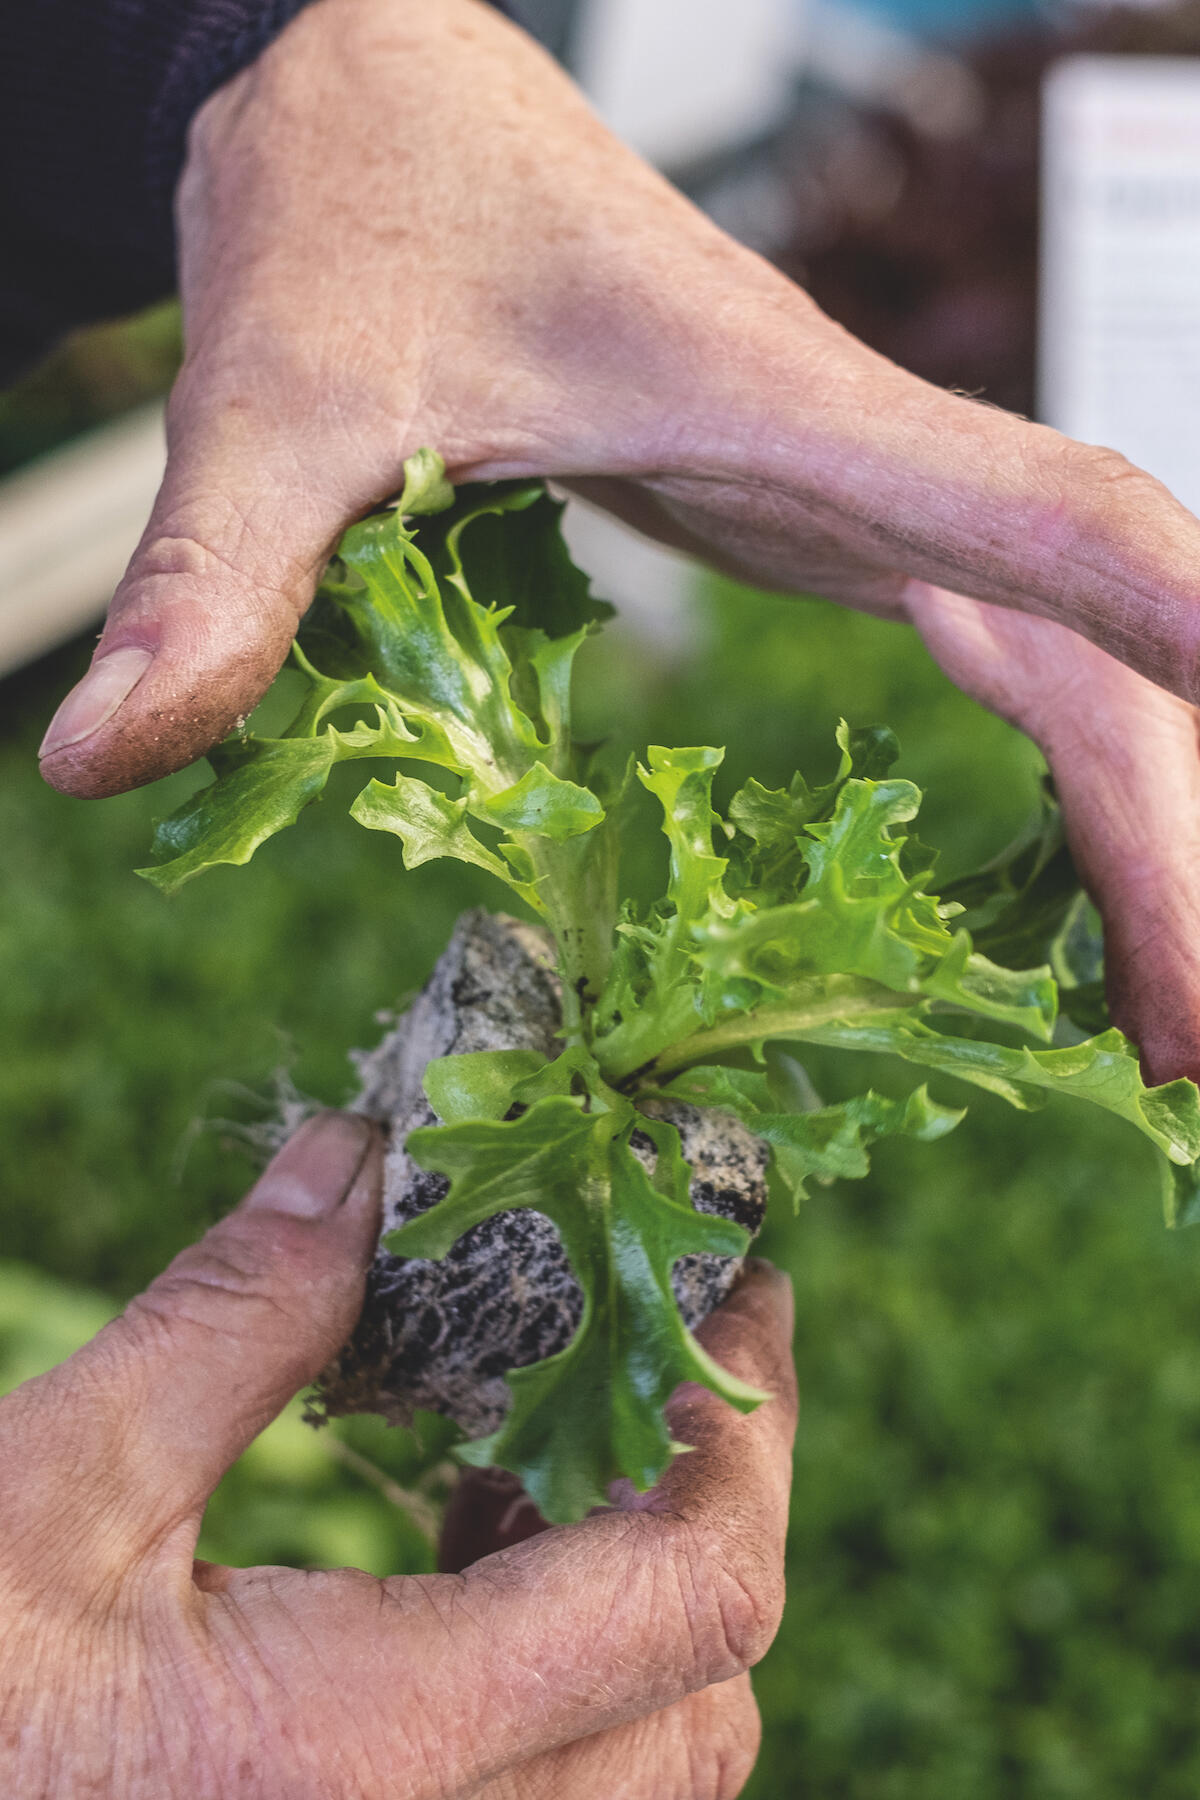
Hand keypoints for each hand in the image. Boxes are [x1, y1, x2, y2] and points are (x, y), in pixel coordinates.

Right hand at [0, 1111, 795, 1799]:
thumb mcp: (52, 1489)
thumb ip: (234, 1321)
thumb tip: (354, 1161)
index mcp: (376, 1752)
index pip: (690, 1595)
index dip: (752, 1425)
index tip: (742, 1292)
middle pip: (706, 1680)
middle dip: (713, 1485)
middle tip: (656, 1332)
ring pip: (653, 1753)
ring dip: (644, 1570)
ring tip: (555, 1418)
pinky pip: (563, 1783)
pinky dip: (571, 1650)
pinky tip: (474, 1539)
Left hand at [35, 0, 1199, 1075]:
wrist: (379, 94)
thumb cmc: (360, 211)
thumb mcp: (278, 397)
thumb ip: (223, 571)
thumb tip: (102, 755)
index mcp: (774, 419)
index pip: (1034, 519)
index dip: (1171, 634)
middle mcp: (855, 463)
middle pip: (1097, 645)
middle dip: (1172, 837)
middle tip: (1182, 1050)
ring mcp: (854, 498)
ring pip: (1074, 659)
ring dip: (1143, 824)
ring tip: (1158, 1021)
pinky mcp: (824, 523)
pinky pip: (999, 656)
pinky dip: (1067, 777)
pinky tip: (1058, 890)